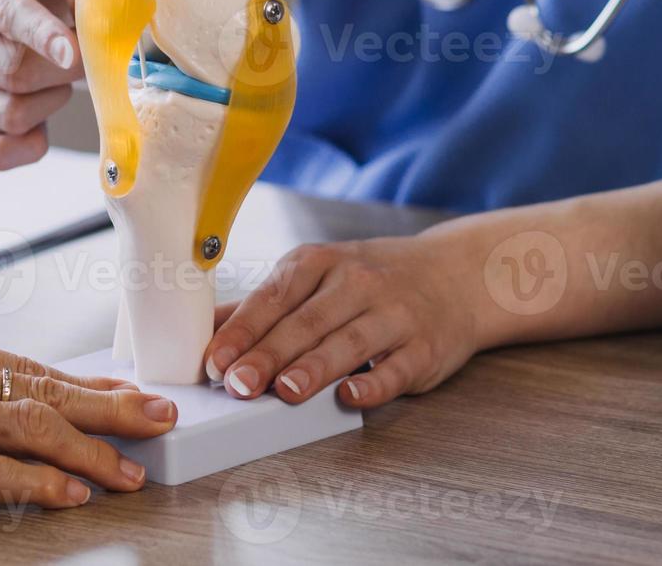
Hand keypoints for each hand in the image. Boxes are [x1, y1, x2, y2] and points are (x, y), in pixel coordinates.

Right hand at [0, 0, 87, 169]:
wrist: (51, 0)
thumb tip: (83, 4)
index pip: (1, 13)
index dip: (41, 34)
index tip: (74, 53)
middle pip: (8, 68)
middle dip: (61, 69)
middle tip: (86, 57)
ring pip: (6, 112)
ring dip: (52, 100)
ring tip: (63, 77)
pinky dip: (30, 146)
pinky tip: (47, 123)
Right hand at [0, 326, 177, 509]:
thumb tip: (23, 395)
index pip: (35, 369)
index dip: (92, 386)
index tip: (133, 395)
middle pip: (47, 392)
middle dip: (113, 408)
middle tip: (162, 419)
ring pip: (30, 429)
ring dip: (90, 450)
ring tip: (130, 467)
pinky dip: (36, 483)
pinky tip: (71, 490)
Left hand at [204, 234, 481, 409]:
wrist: (456, 275)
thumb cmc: (372, 281)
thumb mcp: (317, 275)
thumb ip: (264, 305)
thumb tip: (204, 334)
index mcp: (320, 263)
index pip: (273, 297)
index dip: (242, 330)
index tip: (214, 360)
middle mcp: (356, 283)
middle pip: (306, 322)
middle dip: (268, 354)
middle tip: (237, 384)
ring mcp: (393, 314)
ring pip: (348, 342)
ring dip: (315, 367)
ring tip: (285, 391)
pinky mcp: (424, 347)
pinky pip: (396, 368)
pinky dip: (374, 383)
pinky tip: (349, 397)